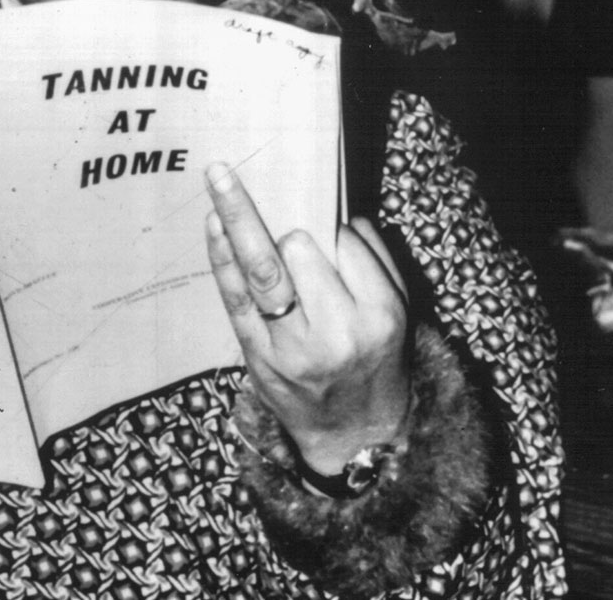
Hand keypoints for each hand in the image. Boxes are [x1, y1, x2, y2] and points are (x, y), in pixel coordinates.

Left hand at [204, 162, 409, 474]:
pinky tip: (213, 223)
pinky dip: (222, 258)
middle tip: (259, 195)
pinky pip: (235, 299)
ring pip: (261, 271)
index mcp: (379, 317)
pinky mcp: (258, 357)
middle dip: (282, 224)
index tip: (319, 216)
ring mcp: (291, 348)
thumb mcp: (399, 315)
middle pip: (299, 254)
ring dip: (238, 219)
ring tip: (219, 177)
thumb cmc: (377, 361)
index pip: (347, 248)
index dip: (330, 227)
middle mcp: (335, 334)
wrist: (354, 435)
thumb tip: (342, 214)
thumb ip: (377, 263)